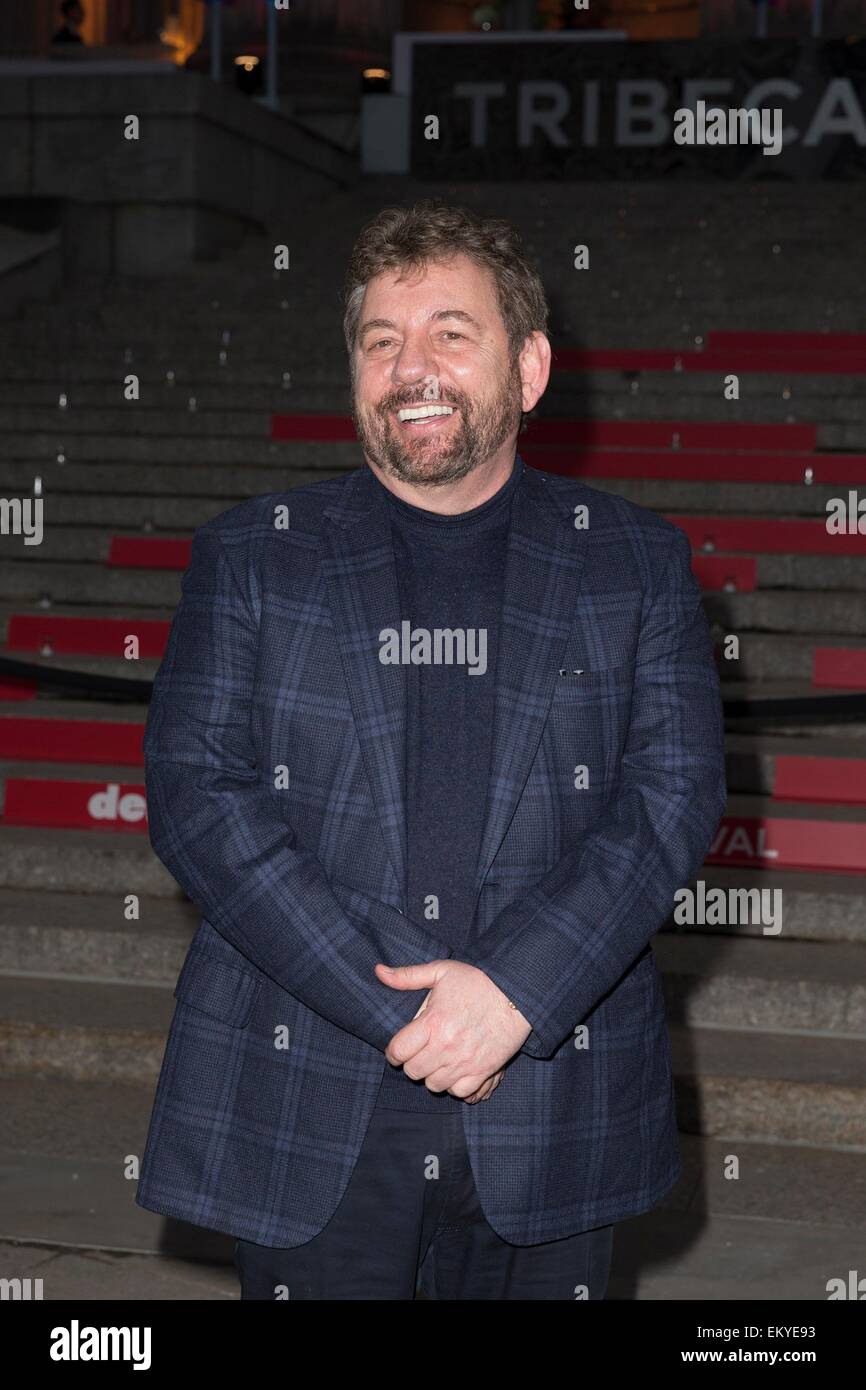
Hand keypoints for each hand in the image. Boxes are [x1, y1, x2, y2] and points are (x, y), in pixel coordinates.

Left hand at [376, 959, 531, 1097]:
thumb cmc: (478, 980)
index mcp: (433, 1022)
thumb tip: (378, 971)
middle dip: (412, 1062)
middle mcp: (446, 1046)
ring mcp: (465, 1062)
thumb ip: (407, 976)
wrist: (518, 993)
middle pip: (413, 1071)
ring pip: (434, 1085)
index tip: (398, 1048)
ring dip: (432, 1074)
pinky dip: (454, 1085)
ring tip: (438, 1059)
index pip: (398, 1051)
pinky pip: (459, 1092)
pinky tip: (455, 1070)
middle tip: (420, 1051)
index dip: (393, 1052)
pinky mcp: (483, 1071)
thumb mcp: (441, 970)